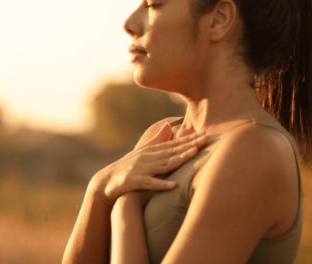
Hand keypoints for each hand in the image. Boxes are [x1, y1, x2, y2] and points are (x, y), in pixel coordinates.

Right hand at [89, 122, 207, 206]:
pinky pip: (149, 183)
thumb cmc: (127, 168)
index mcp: (150, 151)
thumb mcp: (142, 153)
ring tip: (193, 154)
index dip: (190, 139)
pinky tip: (172, 185)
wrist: (105, 182)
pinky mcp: (134, 182)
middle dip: (190, 145)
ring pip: (163, 164)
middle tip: (206, 139)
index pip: (174, 144)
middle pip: (172, 151)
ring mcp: (141, 169)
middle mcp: (147, 157)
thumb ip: (156, 140)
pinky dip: (161, 184)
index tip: (205, 134)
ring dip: (179, 159)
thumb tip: (168, 125)